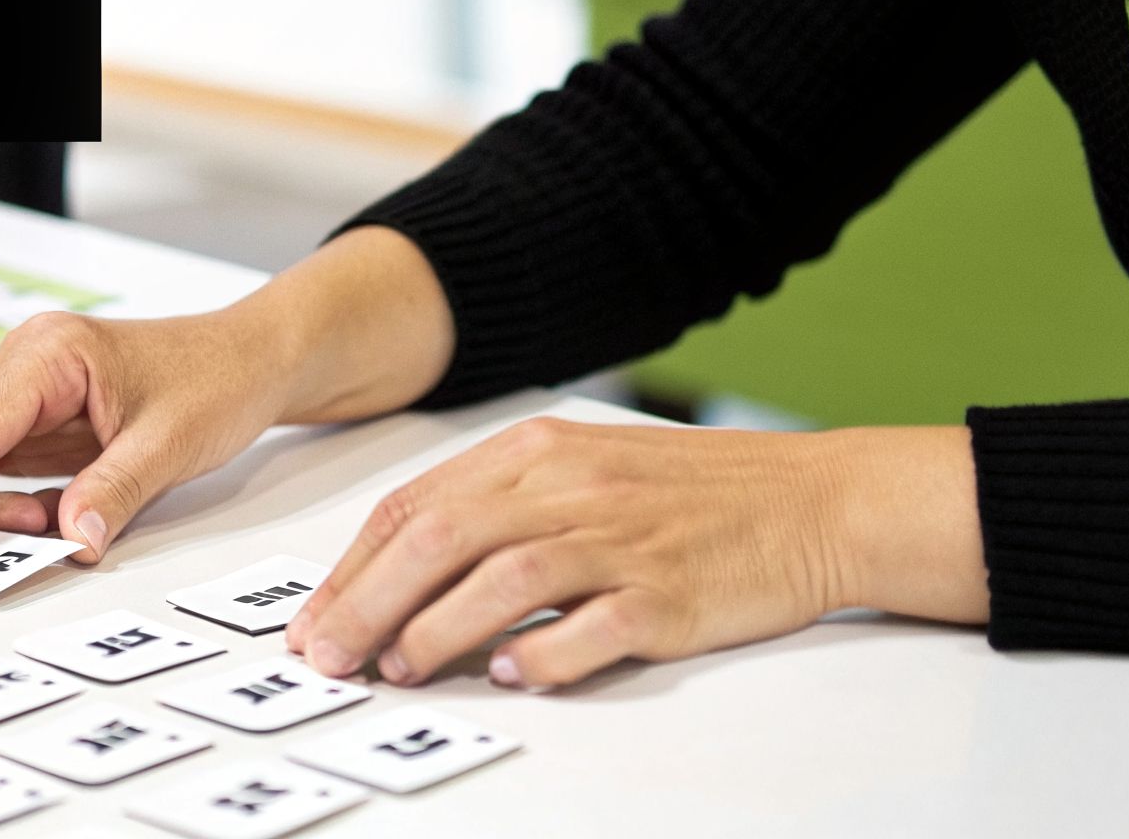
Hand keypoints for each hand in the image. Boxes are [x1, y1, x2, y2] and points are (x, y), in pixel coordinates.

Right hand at [0, 309, 290, 563]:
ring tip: (37, 528)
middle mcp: (23, 366)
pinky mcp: (38, 421)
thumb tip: (70, 542)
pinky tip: (44, 520)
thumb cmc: (217, 379)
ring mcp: (26, 393)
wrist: (253, 361)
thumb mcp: (170, 444)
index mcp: (46, 354)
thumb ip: (113, 493)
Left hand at [286, 417, 987, 690]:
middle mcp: (569, 487)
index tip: (315, 618)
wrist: (812, 500)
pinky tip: (507, 675)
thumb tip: (407, 572)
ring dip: (435, 630)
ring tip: (398, 668)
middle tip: (328, 656)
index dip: (353, 568)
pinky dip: (538, 655)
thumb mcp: (582, 470)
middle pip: (440, 540)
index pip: (415, 506)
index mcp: (537, 452)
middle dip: (367, 603)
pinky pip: (589, 628)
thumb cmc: (690, 493)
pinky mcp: (667, 593)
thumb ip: (499, 508)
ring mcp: (619, 539)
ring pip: (500, 580)